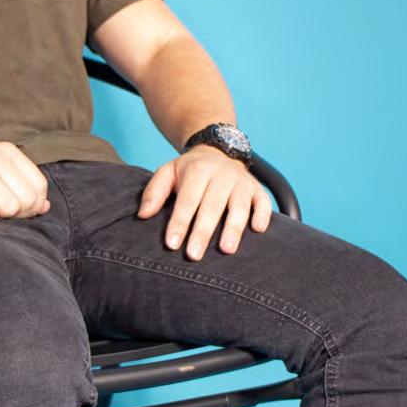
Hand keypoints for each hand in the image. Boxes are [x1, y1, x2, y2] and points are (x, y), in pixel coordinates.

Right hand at [0, 139, 50, 217]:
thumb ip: (21, 182)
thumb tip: (45, 207)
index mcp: (7, 152)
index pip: (39, 184)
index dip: (35, 203)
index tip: (22, 210)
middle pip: (28, 199)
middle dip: (20, 213)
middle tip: (2, 213)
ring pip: (10, 208)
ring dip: (1, 216)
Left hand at [136, 145, 273, 257]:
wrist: (218, 151)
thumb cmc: (189, 171)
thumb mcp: (167, 173)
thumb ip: (154, 193)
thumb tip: (143, 215)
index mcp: (197, 171)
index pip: (187, 200)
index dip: (179, 222)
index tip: (172, 244)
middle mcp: (221, 175)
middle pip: (212, 206)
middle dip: (203, 231)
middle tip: (194, 255)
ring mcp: (241, 182)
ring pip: (239, 206)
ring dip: (234, 228)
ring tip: (226, 250)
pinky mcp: (257, 188)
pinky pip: (263, 202)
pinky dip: (263, 215)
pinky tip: (257, 230)